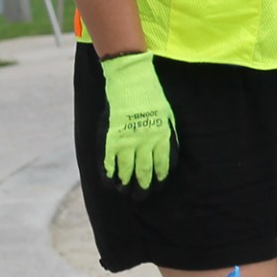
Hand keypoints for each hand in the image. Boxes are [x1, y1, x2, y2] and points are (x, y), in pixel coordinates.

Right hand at [99, 51, 176, 190]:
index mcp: (162, 136)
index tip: (156, 187)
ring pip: (126, 169)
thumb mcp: (167, 116)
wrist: (132, 80)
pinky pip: (109, 160)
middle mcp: (146, 141)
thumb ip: (168, 137)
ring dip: (125, 183)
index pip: (162, 165)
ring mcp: (127, 139)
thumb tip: (169, 158)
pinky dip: (108, 173)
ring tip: (124, 191)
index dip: (158, 179)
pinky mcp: (111, 136)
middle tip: (140, 197)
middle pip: (144, 171)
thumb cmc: (151, 97)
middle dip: (142, 187)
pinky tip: (109, 181)